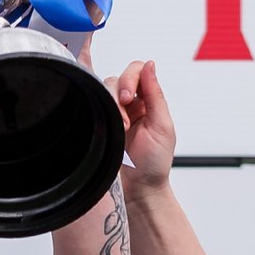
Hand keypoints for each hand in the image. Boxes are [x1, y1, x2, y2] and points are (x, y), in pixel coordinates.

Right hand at [103, 60, 175, 204]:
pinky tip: (95, 106)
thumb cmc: (154, 164)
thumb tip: (150, 65)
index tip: (129, 97)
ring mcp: (114, 114)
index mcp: (149, 101)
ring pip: (102, 89)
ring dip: (108, 104)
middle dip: (118, 91)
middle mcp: (131, 104)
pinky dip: (92, 101)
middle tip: (123, 117)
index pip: (138, 71)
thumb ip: (156, 95)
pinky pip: (92, 104)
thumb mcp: (163, 126)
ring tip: (118, 127)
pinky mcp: (100, 125)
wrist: (139, 189)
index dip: (131, 78)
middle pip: (117, 77)